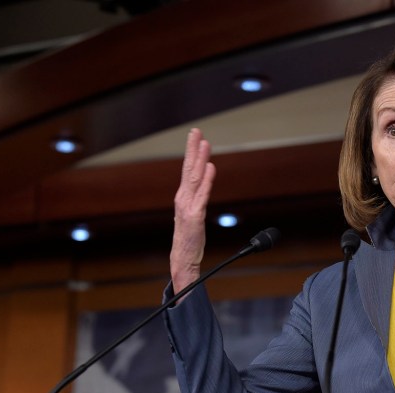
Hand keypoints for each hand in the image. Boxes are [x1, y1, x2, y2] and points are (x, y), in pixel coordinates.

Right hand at [170, 128, 215, 293]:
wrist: (183, 260)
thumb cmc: (190, 240)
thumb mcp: (193, 216)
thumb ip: (197, 199)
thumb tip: (205, 180)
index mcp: (183, 197)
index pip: (187, 170)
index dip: (191, 152)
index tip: (196, 136)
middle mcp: (183, 198)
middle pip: (188, 169)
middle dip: (192, 149)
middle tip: (196, 130)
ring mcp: (188, 207)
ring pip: (194, 178)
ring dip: (200, 159)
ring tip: (204, 143)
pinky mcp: (195, 216)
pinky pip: (202, 195)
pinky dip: (207, 180)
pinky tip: (211, 167)